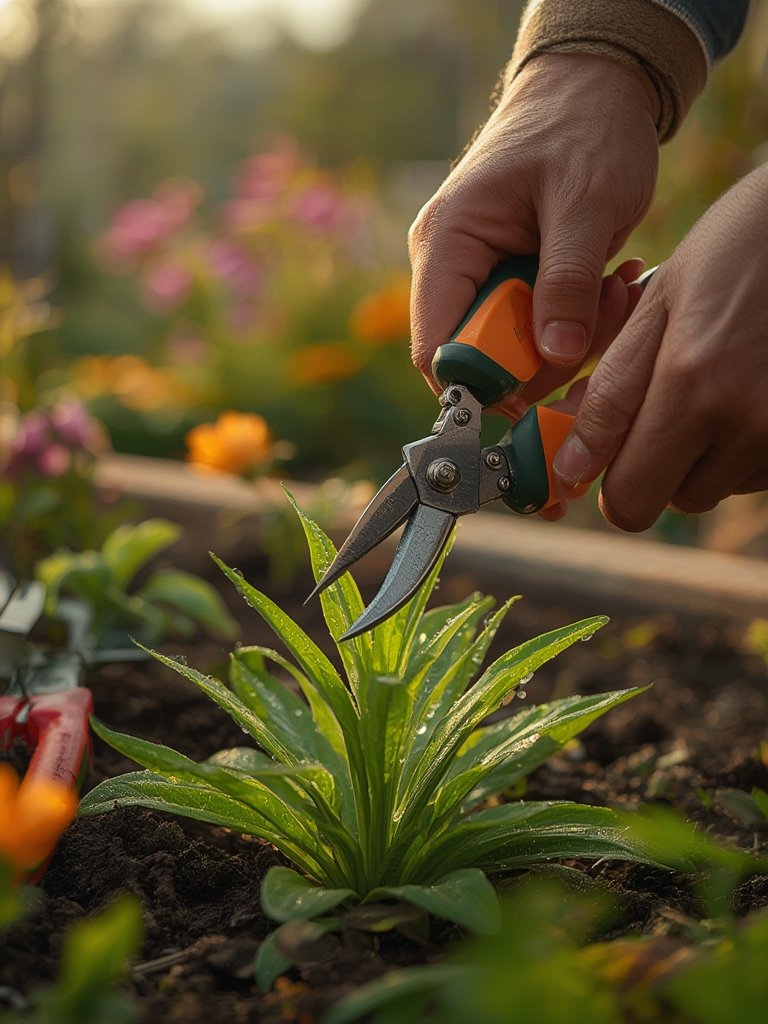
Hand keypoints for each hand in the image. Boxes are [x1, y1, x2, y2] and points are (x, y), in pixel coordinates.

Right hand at [408, 52, 659, 412]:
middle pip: (480, 362)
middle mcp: (453, 271)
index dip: (479, 386)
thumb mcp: (585, 200)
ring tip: (615, 287)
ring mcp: (483, 281)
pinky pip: (540, 334)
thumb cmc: (582, 126)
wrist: (594, 89)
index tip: (541, 389)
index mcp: (447, 245)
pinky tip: (611, 285)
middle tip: (602, 316)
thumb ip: (569, 280)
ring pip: (517, 355)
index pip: (435, 348)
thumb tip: (557, 356)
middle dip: (546, 359)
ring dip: (573, 342)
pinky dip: (580, 325)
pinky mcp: (515, 287)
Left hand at [553, 162, 767, 530]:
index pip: (631, 499)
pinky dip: (743, 445)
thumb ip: (611, 391)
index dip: (611, 484)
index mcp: (691, 384)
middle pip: (675, 499)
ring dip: (703, 454)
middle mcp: (746, 419)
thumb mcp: (657, 305)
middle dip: (657, 466)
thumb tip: (573, 463)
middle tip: (663, 407)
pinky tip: (748, 388)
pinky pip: (758, 470)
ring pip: (719, 485)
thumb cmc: (735, 250)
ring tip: (716, 383)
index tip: (607, 458)